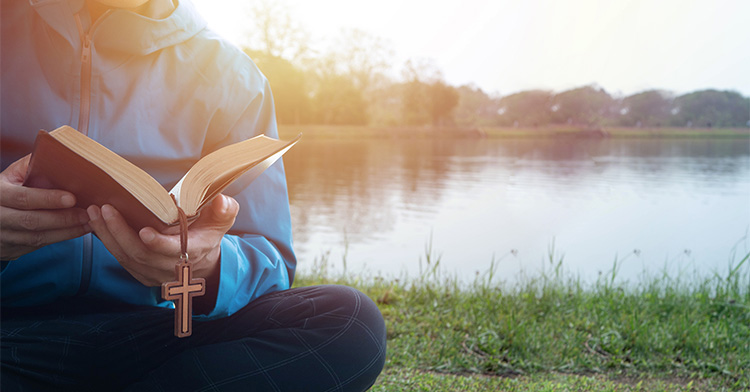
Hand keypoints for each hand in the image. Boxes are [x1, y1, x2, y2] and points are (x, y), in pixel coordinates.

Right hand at [0, 155, 90, 259]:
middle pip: (32, 221)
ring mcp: (3, 236)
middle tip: (87, 213)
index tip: (72, 198)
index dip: (48, 199)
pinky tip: (78, 230)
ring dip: (67, 232)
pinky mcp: (11, 249)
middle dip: (63, 219)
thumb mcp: (12, 175)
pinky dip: (60, 238)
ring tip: (89, 223)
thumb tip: (59, 154)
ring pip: (37, 238)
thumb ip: (30, 166)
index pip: (23, 197)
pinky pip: (39, 246)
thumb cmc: (6, 189)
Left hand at [86, 194, 238, 286]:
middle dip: (120, 232)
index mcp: (192, 253)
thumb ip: (224, 211)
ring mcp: (153, 274)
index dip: (159, 244)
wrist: (202, 265)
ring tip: (95, 212)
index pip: (172, 252)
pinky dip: (107, 241)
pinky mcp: (140, 273)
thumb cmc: (209, 236)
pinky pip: (120, 259)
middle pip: (141, 254)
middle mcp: (170, 268)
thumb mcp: (221, 223)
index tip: (144, 231)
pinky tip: (97, 223)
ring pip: (126, 257)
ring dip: (108, 235)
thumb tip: (222, 201)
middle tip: (106, 209)